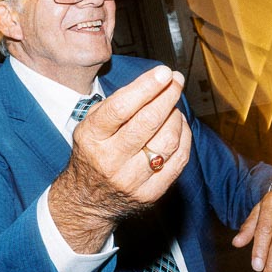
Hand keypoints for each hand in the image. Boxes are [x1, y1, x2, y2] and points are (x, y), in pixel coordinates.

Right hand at [50, 65, 192, 251]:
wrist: (87, 199)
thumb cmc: (93, 151)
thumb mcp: (90, 124)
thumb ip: (116, 103)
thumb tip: (155, 82)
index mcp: (92, 138)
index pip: (121, 108)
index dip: (146, 87)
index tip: (164, 73)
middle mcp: (110, 160)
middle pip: (148, 123)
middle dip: (168, 96)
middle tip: (176, 81)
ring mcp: (131, 180)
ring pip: (167, 141)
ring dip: (176, 117)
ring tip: (173, 106)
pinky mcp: (150, 194)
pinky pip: (178, 161)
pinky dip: (184, 138)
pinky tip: (179, 126)